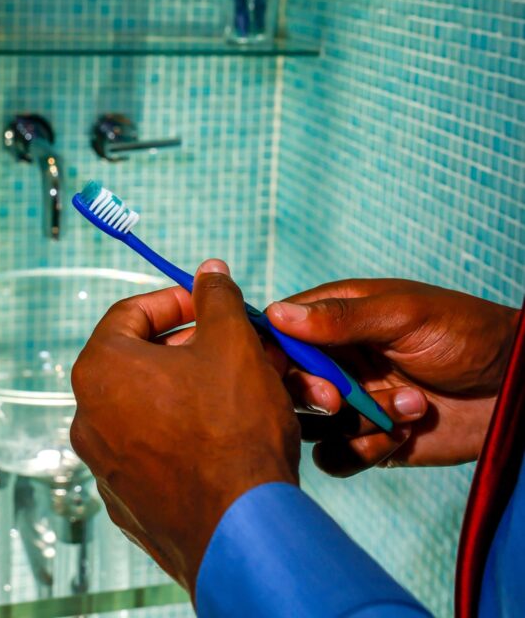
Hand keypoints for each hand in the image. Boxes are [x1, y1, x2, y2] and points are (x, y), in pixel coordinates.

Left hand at [70, 259, 299, 595]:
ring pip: (153, 409)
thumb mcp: (231, 342)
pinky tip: (230, 439)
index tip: (208, 305)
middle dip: (195, 349)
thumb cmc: (232, 427)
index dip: (175, 302)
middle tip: (236, 349)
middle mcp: (88, 418)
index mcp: (100, 370)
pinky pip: (156, 454)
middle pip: (142, 362)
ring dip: (196, 392)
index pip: (130, 313)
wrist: (242, 530)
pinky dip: (187, 437)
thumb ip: (215, 297)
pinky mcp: (128, 505)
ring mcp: (105, 467)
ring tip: (244, 392)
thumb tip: (209, 272)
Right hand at [266, 278, 518, 475]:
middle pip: (287, 383)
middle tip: (338, 399)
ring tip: (406, 407)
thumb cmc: (463, 333)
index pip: (280, 332)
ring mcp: (353, 401)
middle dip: (308, 394)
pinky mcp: (371, 440)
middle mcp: (338, 359)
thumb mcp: (402, 315)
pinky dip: (363, 452)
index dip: (272, 353)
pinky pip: (336, 458)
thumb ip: (340, 318)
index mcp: (338, 317)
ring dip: (354, 422)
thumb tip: (274, 314)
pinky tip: (403, 434)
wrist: (514, 388)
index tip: (281, 370)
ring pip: (311, 425)